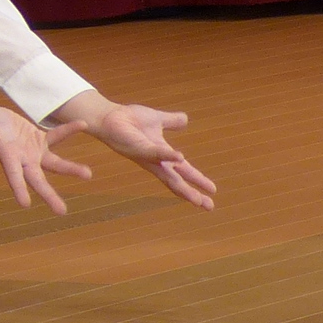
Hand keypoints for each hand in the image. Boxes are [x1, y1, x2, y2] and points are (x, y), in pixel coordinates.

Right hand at [0, 97, 92, 212]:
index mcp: (7, 157)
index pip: (13, 175)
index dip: (18, 188)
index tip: (25, 204)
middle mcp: (23, 159)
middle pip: (38, 180)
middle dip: (49, 195)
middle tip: (61, 212)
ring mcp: (33, 151)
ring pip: (55, 163)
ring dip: (71, 169)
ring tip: (88, 174)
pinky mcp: (40, 140)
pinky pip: (57, 136)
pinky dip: (69, 130)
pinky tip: (82, 124)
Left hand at [60, 95, 216, 209]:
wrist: (110, 115)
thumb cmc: (130, 120)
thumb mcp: (157, 120)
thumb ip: (171, 121)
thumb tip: (185, 119)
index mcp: (163, 155)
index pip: (183, 171)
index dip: (197, 180)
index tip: (212, 191)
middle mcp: (156, 161)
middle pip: (177, 181)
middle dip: (192, 194)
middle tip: (209, 207)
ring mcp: (148, 157)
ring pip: (168, 176)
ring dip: (183, 187)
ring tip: (197, 199)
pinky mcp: (139, 149)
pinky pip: (156, 153)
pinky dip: (168, 156)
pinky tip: (181, 158)